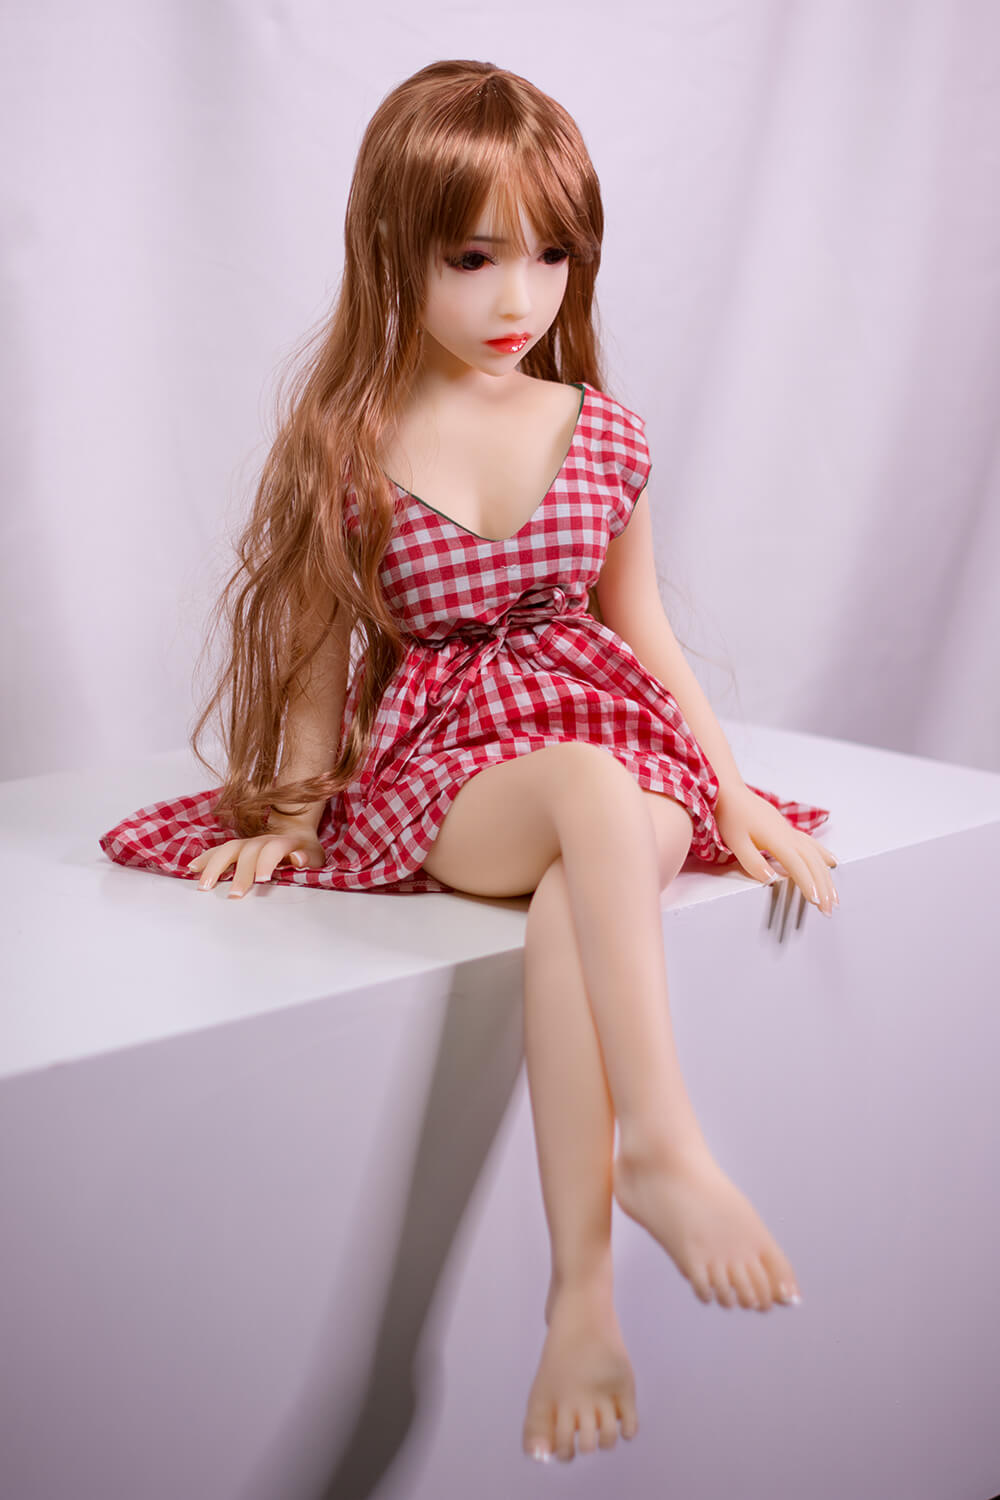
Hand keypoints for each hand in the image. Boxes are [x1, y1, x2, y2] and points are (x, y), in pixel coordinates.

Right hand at [186, 814, 325, 897]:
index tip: (262, 879)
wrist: (295, 832)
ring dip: (215, 866)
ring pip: (228, 850)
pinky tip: (192, 869)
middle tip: (235, 895)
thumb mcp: (316, 856)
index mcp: (284, 842)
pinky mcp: (236, 847)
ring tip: (205, 886)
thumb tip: (299, 858)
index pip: (273, 849)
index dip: (267, 862)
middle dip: (240, 873)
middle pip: (247, 852)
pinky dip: (205, 858)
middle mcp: (262, 840)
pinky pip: (218, 851)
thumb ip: (308, 858)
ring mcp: (247, 842)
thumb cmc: (306, 852)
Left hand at [714, 784, 838, 916]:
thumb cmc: (731, 817)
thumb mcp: (736, 842)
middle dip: (823, 887)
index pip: (797, 866)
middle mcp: (789, 835)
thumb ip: (753, 862)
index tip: (816, 902)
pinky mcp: (788, 829)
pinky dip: (824, 855)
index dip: (808, 884)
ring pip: (816, 855)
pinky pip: (812, 844)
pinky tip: (832, 863)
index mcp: (776, 839)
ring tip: (834, 896)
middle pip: (812, 863)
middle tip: (829, 909)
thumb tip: (771, 880)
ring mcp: (790, 832)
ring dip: (826, 877)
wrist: (731, 793)